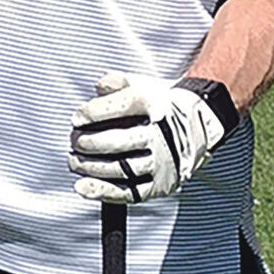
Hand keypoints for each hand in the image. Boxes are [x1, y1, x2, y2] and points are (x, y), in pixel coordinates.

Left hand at [68, 73, 230, 203]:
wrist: (198, 126)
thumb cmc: (162, 106)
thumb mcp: (142, 86)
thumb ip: (118, 82)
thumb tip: (100, 86)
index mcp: (157, 107)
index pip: (123, 107)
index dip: (95, 112)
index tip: (77, 118)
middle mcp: (161, 136)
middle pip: (120, 141)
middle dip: (90, 142)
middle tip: (75, 140)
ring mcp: (162, 163)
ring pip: (122, 168)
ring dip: (92, 166)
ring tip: (75, 160)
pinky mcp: (160, 185)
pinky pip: (130, 192)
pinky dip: (103, 191)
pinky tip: (83, 186)